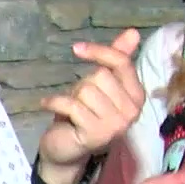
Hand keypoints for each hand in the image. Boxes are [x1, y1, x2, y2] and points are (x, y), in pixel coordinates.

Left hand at [36, 28, 145, 170]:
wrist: (68, 151)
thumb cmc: (85, 115)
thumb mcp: (100, 85)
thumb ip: (116, 59)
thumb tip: (133, 32)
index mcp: (137, 96)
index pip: (121, 63)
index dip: (99, 51)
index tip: (77, 48)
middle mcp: (131, 112)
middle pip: (101, 76)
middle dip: (82, 83)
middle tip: (79, 101)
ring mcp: (115, 125)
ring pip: (86, 90)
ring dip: (71, 96)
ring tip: (71, 110)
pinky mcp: (95, 134)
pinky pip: (71, 105)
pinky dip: (54, 102)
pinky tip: (48, 105)